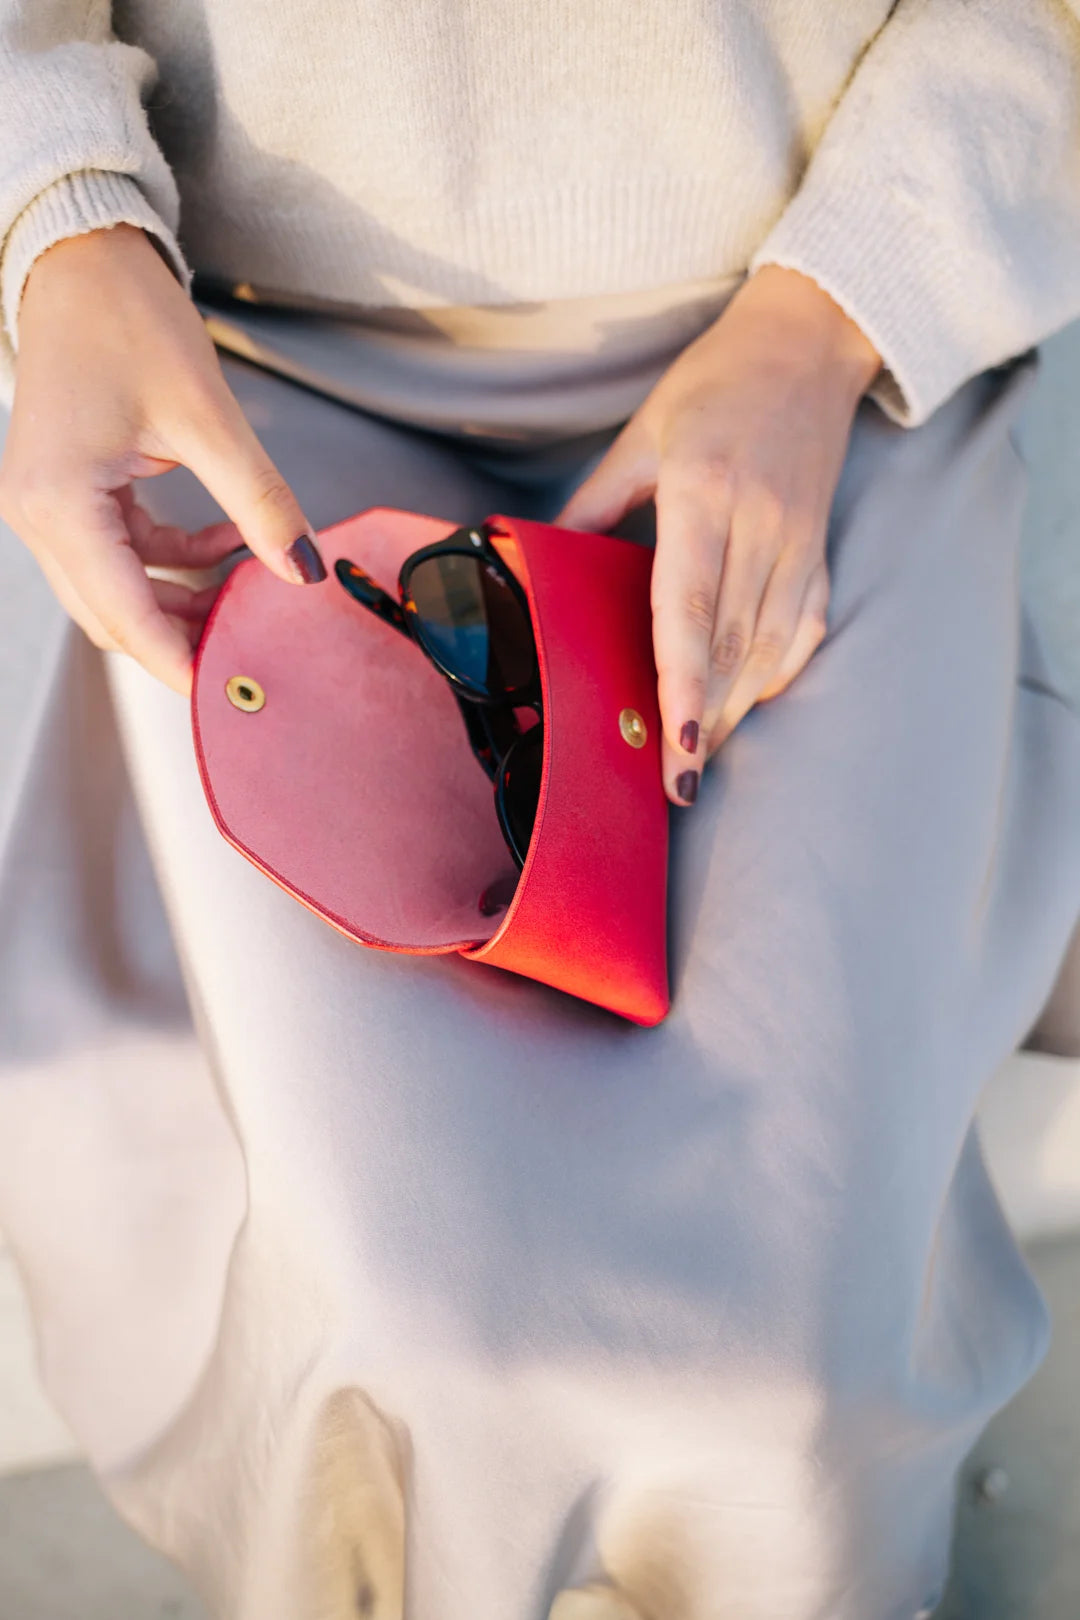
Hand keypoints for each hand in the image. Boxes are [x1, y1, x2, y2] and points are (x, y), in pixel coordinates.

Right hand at [0, 225, 324, 695]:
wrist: (80, 259)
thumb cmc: (123, 317)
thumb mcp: (206, 417)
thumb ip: (256, 502)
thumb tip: (299, 568)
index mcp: (56, 503)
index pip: (124, 615)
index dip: (180, 660)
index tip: (232, 689)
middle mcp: (36, 514)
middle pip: (114, 615)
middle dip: (184, 637)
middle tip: (254, 647)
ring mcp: (46, 505)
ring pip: (117, 590)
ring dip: (181, 600)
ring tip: (249, 597)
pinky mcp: (66, 492)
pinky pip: (120, 553)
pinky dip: (171, 560)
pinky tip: (224, 546)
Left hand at [558, 265, 879, 805]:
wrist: (811, 341)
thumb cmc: (717, 383)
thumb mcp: (641, 433)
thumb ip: (595, 503)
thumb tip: (541, 559)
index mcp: (705, 492)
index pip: (689, 608)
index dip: (682, 684)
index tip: (676, 743)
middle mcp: (759, 523)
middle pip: (731, 644)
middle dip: (706, 721)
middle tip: (677, 782)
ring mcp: (798, 539)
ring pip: (770, 647)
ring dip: (738, 710)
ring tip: (703, 756)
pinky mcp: (820, 548)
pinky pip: (803, 628)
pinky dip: (777, 672)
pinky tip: (749, 702)